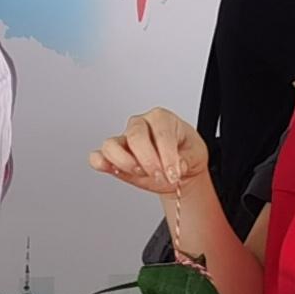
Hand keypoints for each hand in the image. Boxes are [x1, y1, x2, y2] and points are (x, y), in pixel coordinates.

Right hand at [90, 108, 208, 196]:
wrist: (178, 168)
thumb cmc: (185, 153)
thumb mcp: (196, 155)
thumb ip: (186, 160)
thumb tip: (176, 166)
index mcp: (161, 118)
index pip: (161, 132)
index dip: (167, 156)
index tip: (174, 173)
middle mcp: (140, 125)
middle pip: (136, 136)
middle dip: (149, 161)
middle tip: (161, 176)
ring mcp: (124, 139)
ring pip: (111, 145)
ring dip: (126, 163)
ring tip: (141, 173)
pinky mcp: (113, 156)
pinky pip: (98, 156)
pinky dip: (101, 163)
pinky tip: (112, 170)